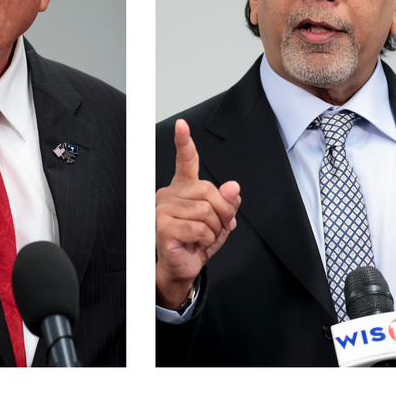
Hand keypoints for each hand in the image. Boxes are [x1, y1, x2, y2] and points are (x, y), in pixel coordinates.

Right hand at [156, 120, 240, 307]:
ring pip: (206, 211)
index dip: (184, 142)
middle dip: (222, 212)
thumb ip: (227, 202)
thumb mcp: (220, 221)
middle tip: (218, 227)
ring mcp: (162, 209)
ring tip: (203, 237)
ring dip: (214, 229)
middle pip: (208, 191)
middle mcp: (169, 194)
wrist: (181, 268)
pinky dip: (206, 239)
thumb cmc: (196, 242)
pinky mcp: (162, 225)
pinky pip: (199, 227)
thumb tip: (233, 187)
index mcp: (182, 189)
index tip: (182, 126)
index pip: (184, 161)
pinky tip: (196, 243)